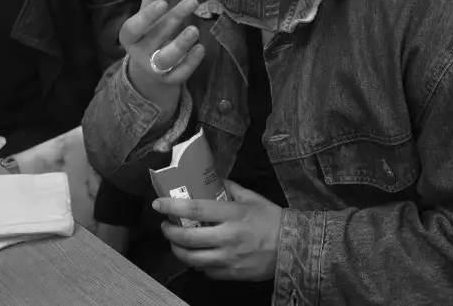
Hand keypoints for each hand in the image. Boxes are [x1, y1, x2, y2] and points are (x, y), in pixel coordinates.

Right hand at [119, 0, 205, 109]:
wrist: (148, 65)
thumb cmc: (149, 33)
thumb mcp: (148, 17)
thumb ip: (156, 0)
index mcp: (130, 37)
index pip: (133, 27)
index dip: (147, 16)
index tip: (164, 3)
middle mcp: (139, 53)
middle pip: (155, 37)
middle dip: (174, 18)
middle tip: (192, 2)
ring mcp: (153, 68)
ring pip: (165, 59)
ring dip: (181, 44)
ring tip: (195, 29)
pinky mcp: (168, 79)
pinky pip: (179, 74)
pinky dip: (191, 62)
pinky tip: (201, 48)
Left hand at [154, 180, 281, 281]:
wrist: (295, 248)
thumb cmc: (272, 219)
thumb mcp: (253, 198)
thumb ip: (230, 188)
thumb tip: (212, 178)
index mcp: (232, 215)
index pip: (195, 209)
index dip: (172, 206)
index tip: (158, 204)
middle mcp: (228, 237)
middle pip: (188, 238)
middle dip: (170, 232)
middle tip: (165, 226)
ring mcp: (229, 259)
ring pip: (192, 259)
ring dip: (178, 250)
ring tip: (175, 242)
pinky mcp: (233, 274)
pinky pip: (206, 271)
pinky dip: (197, 264)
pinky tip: (196, 256)